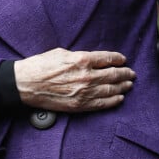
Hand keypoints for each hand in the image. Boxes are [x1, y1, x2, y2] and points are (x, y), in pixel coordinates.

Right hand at [14, 48, 134, 112]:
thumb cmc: (41, 65)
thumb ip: (80, 56)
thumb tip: (92, 59)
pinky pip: (101, 104)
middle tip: (132, 73)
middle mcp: (86, 76)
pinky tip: (119, 98)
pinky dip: (113, 101)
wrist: (26, 84)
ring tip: (129, 84)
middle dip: (125, 73)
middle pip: (113, 74)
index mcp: (82, 59)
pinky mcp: (79, 105)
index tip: (123, 59)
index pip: (107, 59)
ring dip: (122, 87)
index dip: (118, 59)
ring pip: (110, 89)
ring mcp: (83, 92)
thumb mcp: (62, 52)